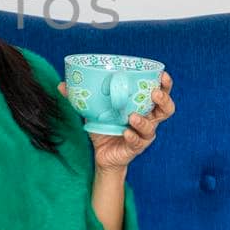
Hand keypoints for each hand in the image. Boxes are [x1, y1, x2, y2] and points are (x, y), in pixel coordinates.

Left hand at [57, 70, 174, 170]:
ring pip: (152, 127)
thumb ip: (82, 98)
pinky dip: (132, 136)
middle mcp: (148, 120)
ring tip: (132, 116)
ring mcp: (143, 135)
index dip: (165, 84)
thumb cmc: (104, 128)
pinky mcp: (136, 148)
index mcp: (142, 107)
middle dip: (163, 99)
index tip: (162, 74)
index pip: (160, 93)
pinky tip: (125, 132)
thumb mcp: (93, 111)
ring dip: (144, 120)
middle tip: (154, 93)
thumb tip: (62, 84)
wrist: (102, 156)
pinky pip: (137, 142)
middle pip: (166, 109)